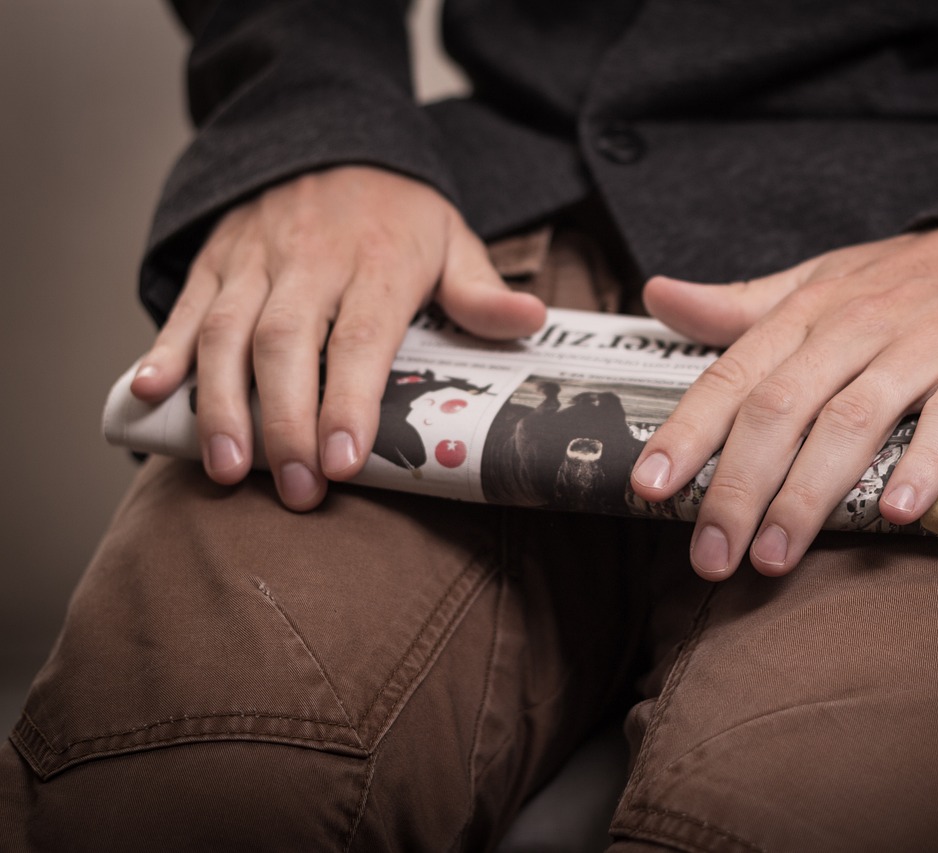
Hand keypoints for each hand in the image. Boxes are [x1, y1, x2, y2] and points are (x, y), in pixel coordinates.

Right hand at [129, 165, 544, 509]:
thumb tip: (530, 321)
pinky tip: (152, 395)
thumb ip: (480, 289)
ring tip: (228, 469)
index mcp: (377, 260)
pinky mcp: (215, 259)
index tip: (344, 463)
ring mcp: (254, 257)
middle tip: (295, 490)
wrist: (329, 134)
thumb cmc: (397, 211)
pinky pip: (185, 304)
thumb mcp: (451, 238)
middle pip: (286, 344)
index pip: (360, 339)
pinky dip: (166, 350)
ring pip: (226, 331)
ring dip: (222, 404)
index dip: (348, 403)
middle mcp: (310, 258)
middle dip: (285, 423)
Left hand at [630, 226, 937, 579]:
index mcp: (806, 312)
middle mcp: (855, 326)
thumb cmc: (905, 280)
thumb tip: (657, 295)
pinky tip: (897, 513)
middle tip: (710, 556)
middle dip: (737, 487)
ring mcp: (922, 345)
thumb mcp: (819, 280)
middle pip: (781, 409)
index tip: (648, 488)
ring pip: (852, 420)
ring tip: (775, 554)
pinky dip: (924, 463)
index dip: (686, 432)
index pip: (733, 376)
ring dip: (809, 493)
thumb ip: (739, 304)